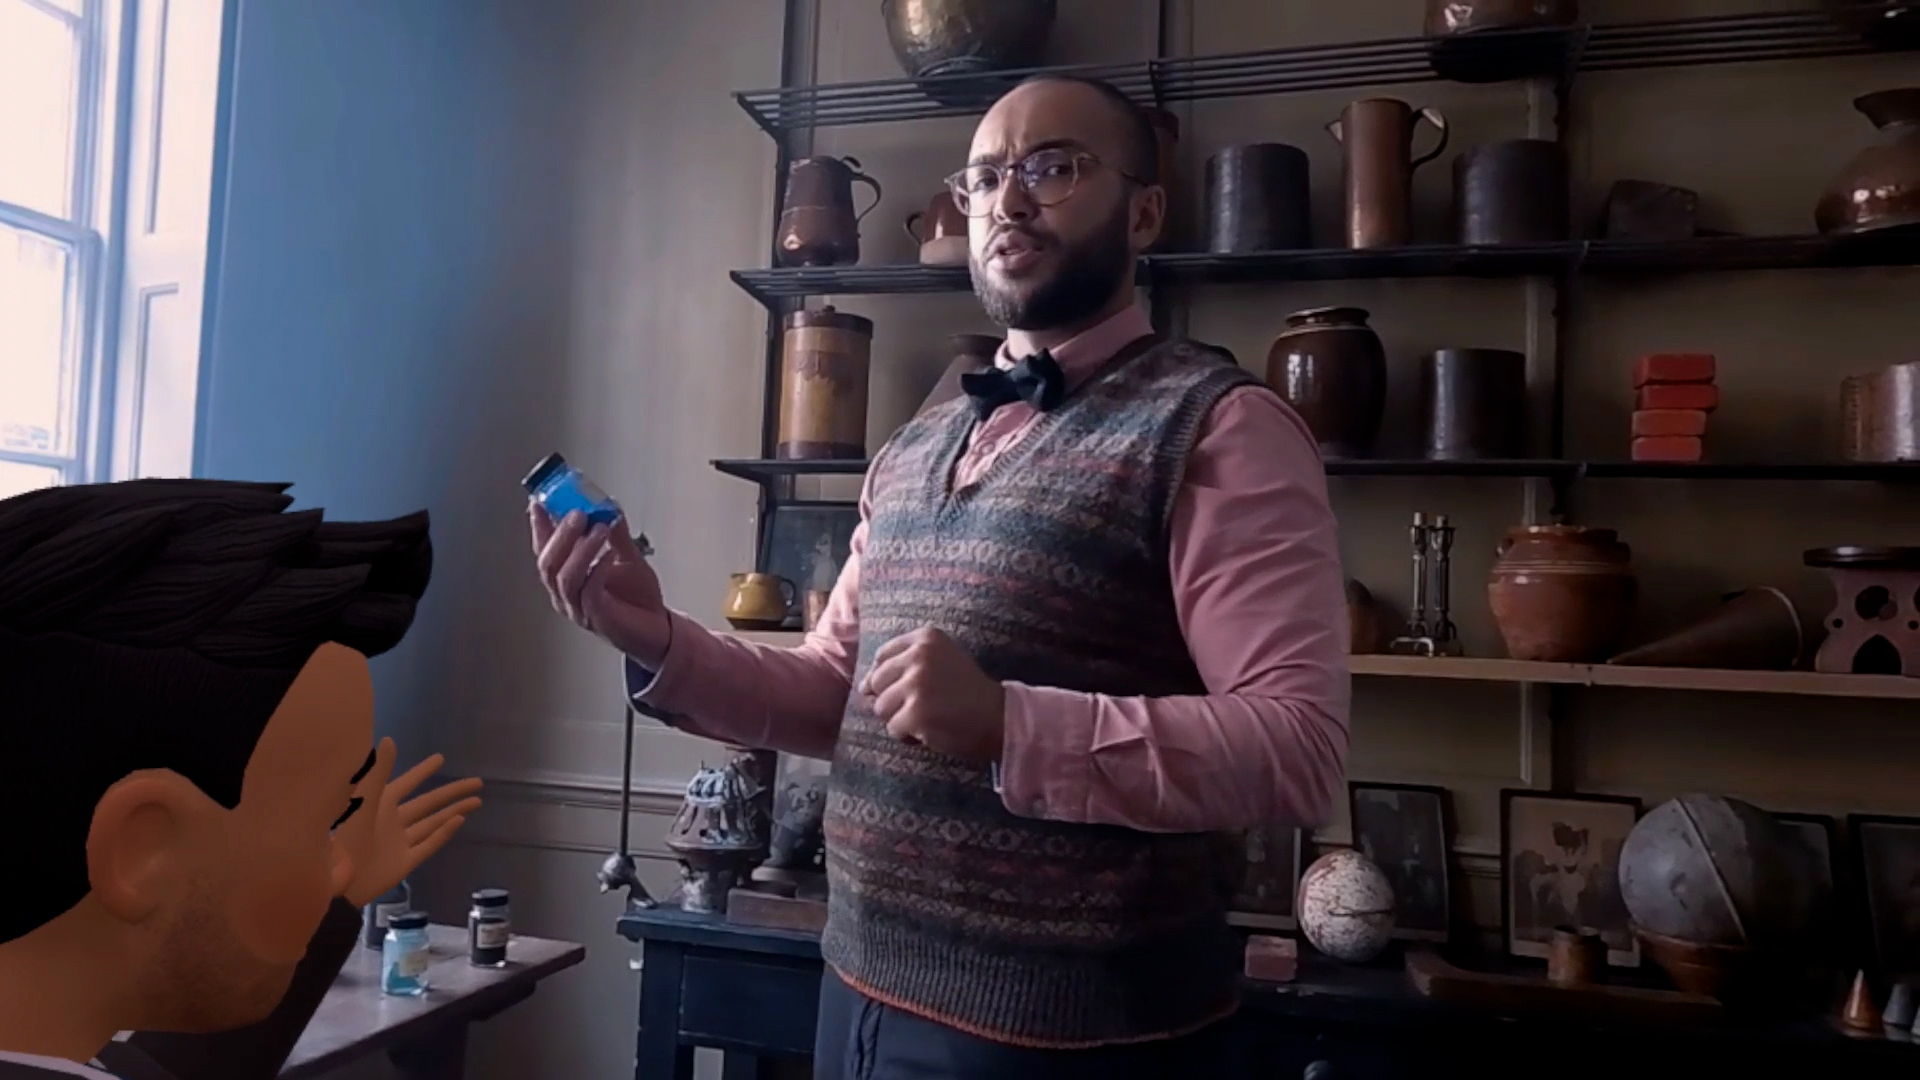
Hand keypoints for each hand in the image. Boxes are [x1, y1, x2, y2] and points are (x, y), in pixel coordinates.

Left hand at [338, 738, 484, 907]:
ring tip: (477, 801)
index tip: (441, 759)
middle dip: (452, 792)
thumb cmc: (345, 837)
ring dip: (454, 810)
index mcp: (380, 805)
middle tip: (476, 782)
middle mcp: (392, 821)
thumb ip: (378, 772)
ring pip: (433, 822)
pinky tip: (460, 820)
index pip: (406, 783)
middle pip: (428, 803)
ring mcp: (400, 842)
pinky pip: (428, 845)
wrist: (337, 881)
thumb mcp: (362, 800)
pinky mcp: (405, 862)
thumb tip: (389, 739)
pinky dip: (444, 833)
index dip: (422, 771)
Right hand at [530, 501, 670, 665]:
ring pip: (564, 578)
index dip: (539, 525)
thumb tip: (608, 505)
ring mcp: (578, 608)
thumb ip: (616, 533)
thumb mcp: (627, 557)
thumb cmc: (638, 599)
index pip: (544, 549)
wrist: (658, 630)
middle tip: (578, 512)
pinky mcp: (597, 618)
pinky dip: (598, 570)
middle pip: (547, 563)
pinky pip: (589, 593)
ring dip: (581, 549)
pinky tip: (611, 554)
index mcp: (566, 578)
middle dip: (560, 535)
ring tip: (599, 528)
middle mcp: (565, 595)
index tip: (541, 500)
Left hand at [860, 627, 1005, 764]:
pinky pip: (893, 728)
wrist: (998, 718)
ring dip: (900, 718)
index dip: (890, 678)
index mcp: (926, 637)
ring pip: (881, 707)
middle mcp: (920, 655)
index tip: (912, 688)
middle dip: (894, 699)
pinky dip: (907, 735)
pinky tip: (930, 730)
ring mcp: (917, 684)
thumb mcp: (941, 661)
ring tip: (928, 717)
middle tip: (923, 705)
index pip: (882, 656)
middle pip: (876, 682)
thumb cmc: (966, 692)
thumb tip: (862, 687)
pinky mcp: (916, 712)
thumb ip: (904, 664)